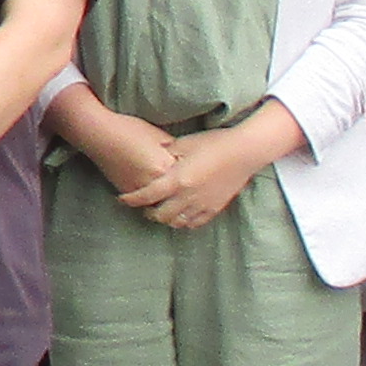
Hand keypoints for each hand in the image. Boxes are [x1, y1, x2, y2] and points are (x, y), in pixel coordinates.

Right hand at [86, 114, 182, 205]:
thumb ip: (174, 150)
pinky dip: (149, 196)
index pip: (186, 178)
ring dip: (165, 197)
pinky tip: (152, 189)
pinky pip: (144, 199)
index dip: (190, 175)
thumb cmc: (128, 129)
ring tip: (171, 192)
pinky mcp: (126, 191)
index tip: (195, 174)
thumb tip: (184, 159)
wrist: (98, 133)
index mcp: (165, 167)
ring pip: (159, 200)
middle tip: (186, 188)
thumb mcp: (158, 135)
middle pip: (174, 194)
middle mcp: (153, 183)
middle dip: (179, 190)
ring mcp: (138, 189)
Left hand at [132, 115, 279, 233]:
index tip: (122, 199)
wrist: (244, 151)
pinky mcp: (215, 208)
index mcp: (177, 180)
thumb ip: (167, 152)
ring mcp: (202, 204)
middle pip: (160, 214)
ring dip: (165, 219)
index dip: (131, 199)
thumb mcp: (185, 143)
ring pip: (177, 222)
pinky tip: (180, 216)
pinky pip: (195, 222)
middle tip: (143, 206)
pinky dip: (184, 222)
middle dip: (148, 212)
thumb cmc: (214, 142)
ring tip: (161, 211)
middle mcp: (188, 196)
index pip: (147, 195)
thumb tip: (154, 154)